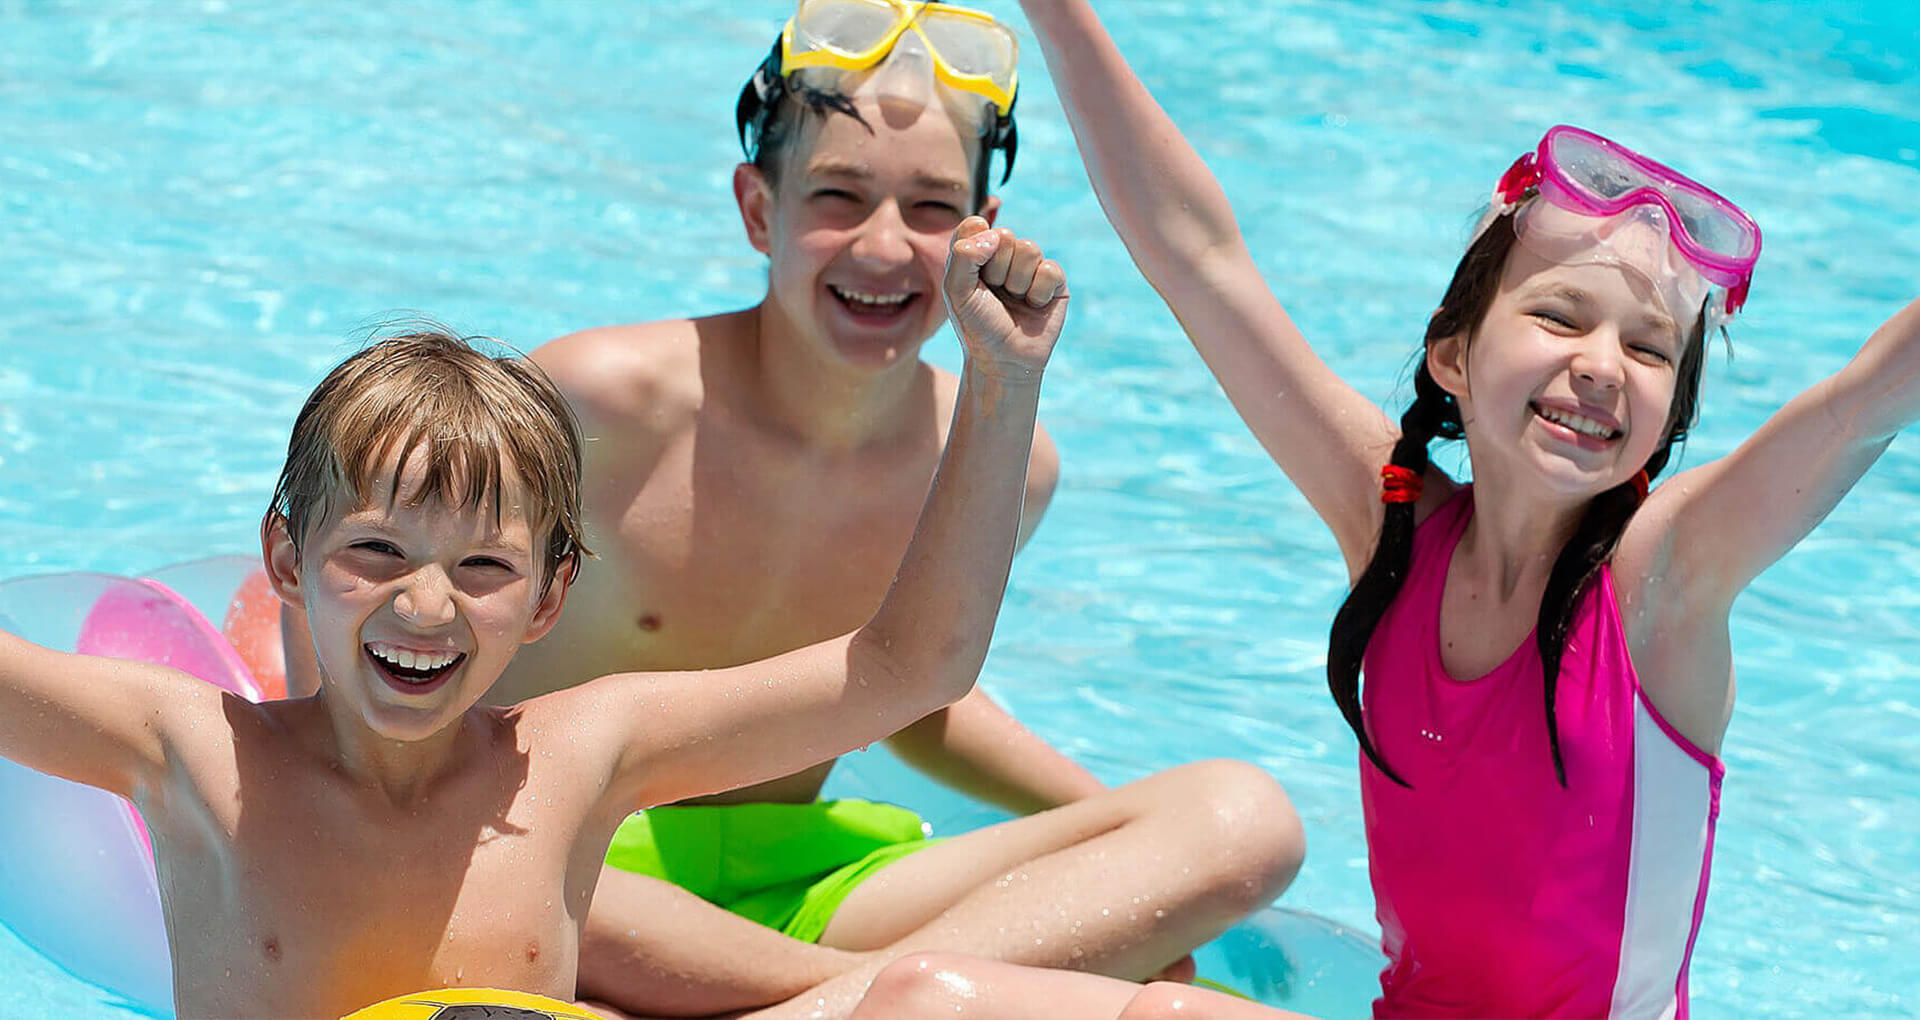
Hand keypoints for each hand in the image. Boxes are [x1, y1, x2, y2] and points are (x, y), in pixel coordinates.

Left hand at [942, 216, 1068, 378]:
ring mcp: (1031, 268)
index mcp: (978, 254)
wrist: (1003, 361)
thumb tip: (995, 234)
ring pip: (1029, 249)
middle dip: (996, 269)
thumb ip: (963, 255)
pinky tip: (1033, 306)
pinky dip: (1037, 292)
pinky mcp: (1055, 283)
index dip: (974, 247)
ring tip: (1014, 301)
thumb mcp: (957, 291)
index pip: (976, 225)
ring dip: (1017, 281)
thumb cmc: (976, 326)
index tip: (972, 273)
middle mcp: (1005, 256)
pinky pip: (1049, 269)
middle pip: (1005, 236)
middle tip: (994, 294)